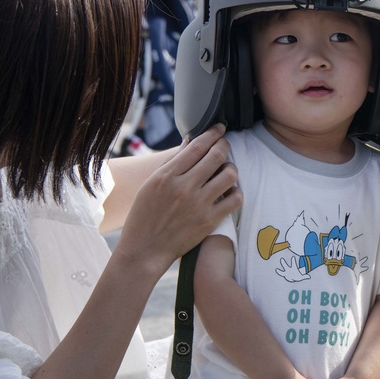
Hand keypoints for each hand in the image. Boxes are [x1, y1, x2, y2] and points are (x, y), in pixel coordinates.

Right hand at [113, 125, 240, 281]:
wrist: (145, 250)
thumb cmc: (144, 215)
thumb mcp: (151, 184)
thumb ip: (172, 163)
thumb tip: (191, 142)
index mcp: (166, 177)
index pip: (197, 147)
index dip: (212, 134)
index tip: (219, 128)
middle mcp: (184, 188)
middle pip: (216, 156)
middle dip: (225, 145)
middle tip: (225, 144)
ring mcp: (199, 205)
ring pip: (229, 175)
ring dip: (231, 168)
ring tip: (225, 170)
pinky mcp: (210, 220)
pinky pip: (235, 199)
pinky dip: (236, 191)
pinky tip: (229, 191)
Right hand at [275, 255, 305, 281]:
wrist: (293, 278)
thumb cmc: (297, 276)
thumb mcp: (302, 276)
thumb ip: (305, 276)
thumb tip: (309, 277)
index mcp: (293, 268)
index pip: (293, 264)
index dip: (293, 261)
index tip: (293, 257)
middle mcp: (289, 270)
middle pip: (286, 266)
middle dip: (284, 263)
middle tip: (281, 259)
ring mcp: (286, 272)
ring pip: (282, 271)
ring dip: (279, 271)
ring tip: (276, 269)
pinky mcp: (284, 275)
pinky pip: (282, 274)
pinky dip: (282, 274)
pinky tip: (280, 272)